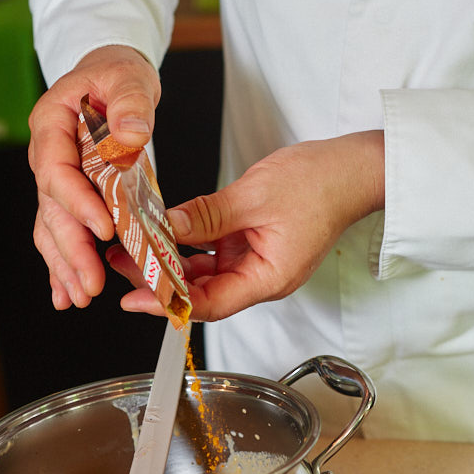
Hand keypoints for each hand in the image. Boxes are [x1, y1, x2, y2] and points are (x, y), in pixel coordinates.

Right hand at [27, 45, 160, 309]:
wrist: (109, 78)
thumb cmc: (116, 75)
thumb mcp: (128, 77)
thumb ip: (130, 103)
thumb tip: (130, 134)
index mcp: (51, 125)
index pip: (56, 171)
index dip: (77, 203)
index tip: (103, 230)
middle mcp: (46, 157)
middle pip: (51, 210)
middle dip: (70, 250)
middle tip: (90, 285)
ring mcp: (55, 180)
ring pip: (52, 228)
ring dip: (65, 265)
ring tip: (80, 297)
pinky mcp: (70, 197)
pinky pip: (61, 233)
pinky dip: (63, 264)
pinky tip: (67, 293)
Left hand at [109, 131, 385, 320]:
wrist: (351, 169)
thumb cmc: (320, 183)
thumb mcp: (254, 195)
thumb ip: (206, 216)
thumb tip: (165, 226)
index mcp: (269, 278)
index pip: (209, 304)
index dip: (168, 303)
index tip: (134, 298)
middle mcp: (262, 278)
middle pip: (202, 293)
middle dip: (160, 282)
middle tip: (122, 265)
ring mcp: (256, 263)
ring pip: (204, 275)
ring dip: (170, 263)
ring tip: (133, 250)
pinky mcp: (252, 246)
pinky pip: (213, 255)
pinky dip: (188, 248)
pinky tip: (162, 235)